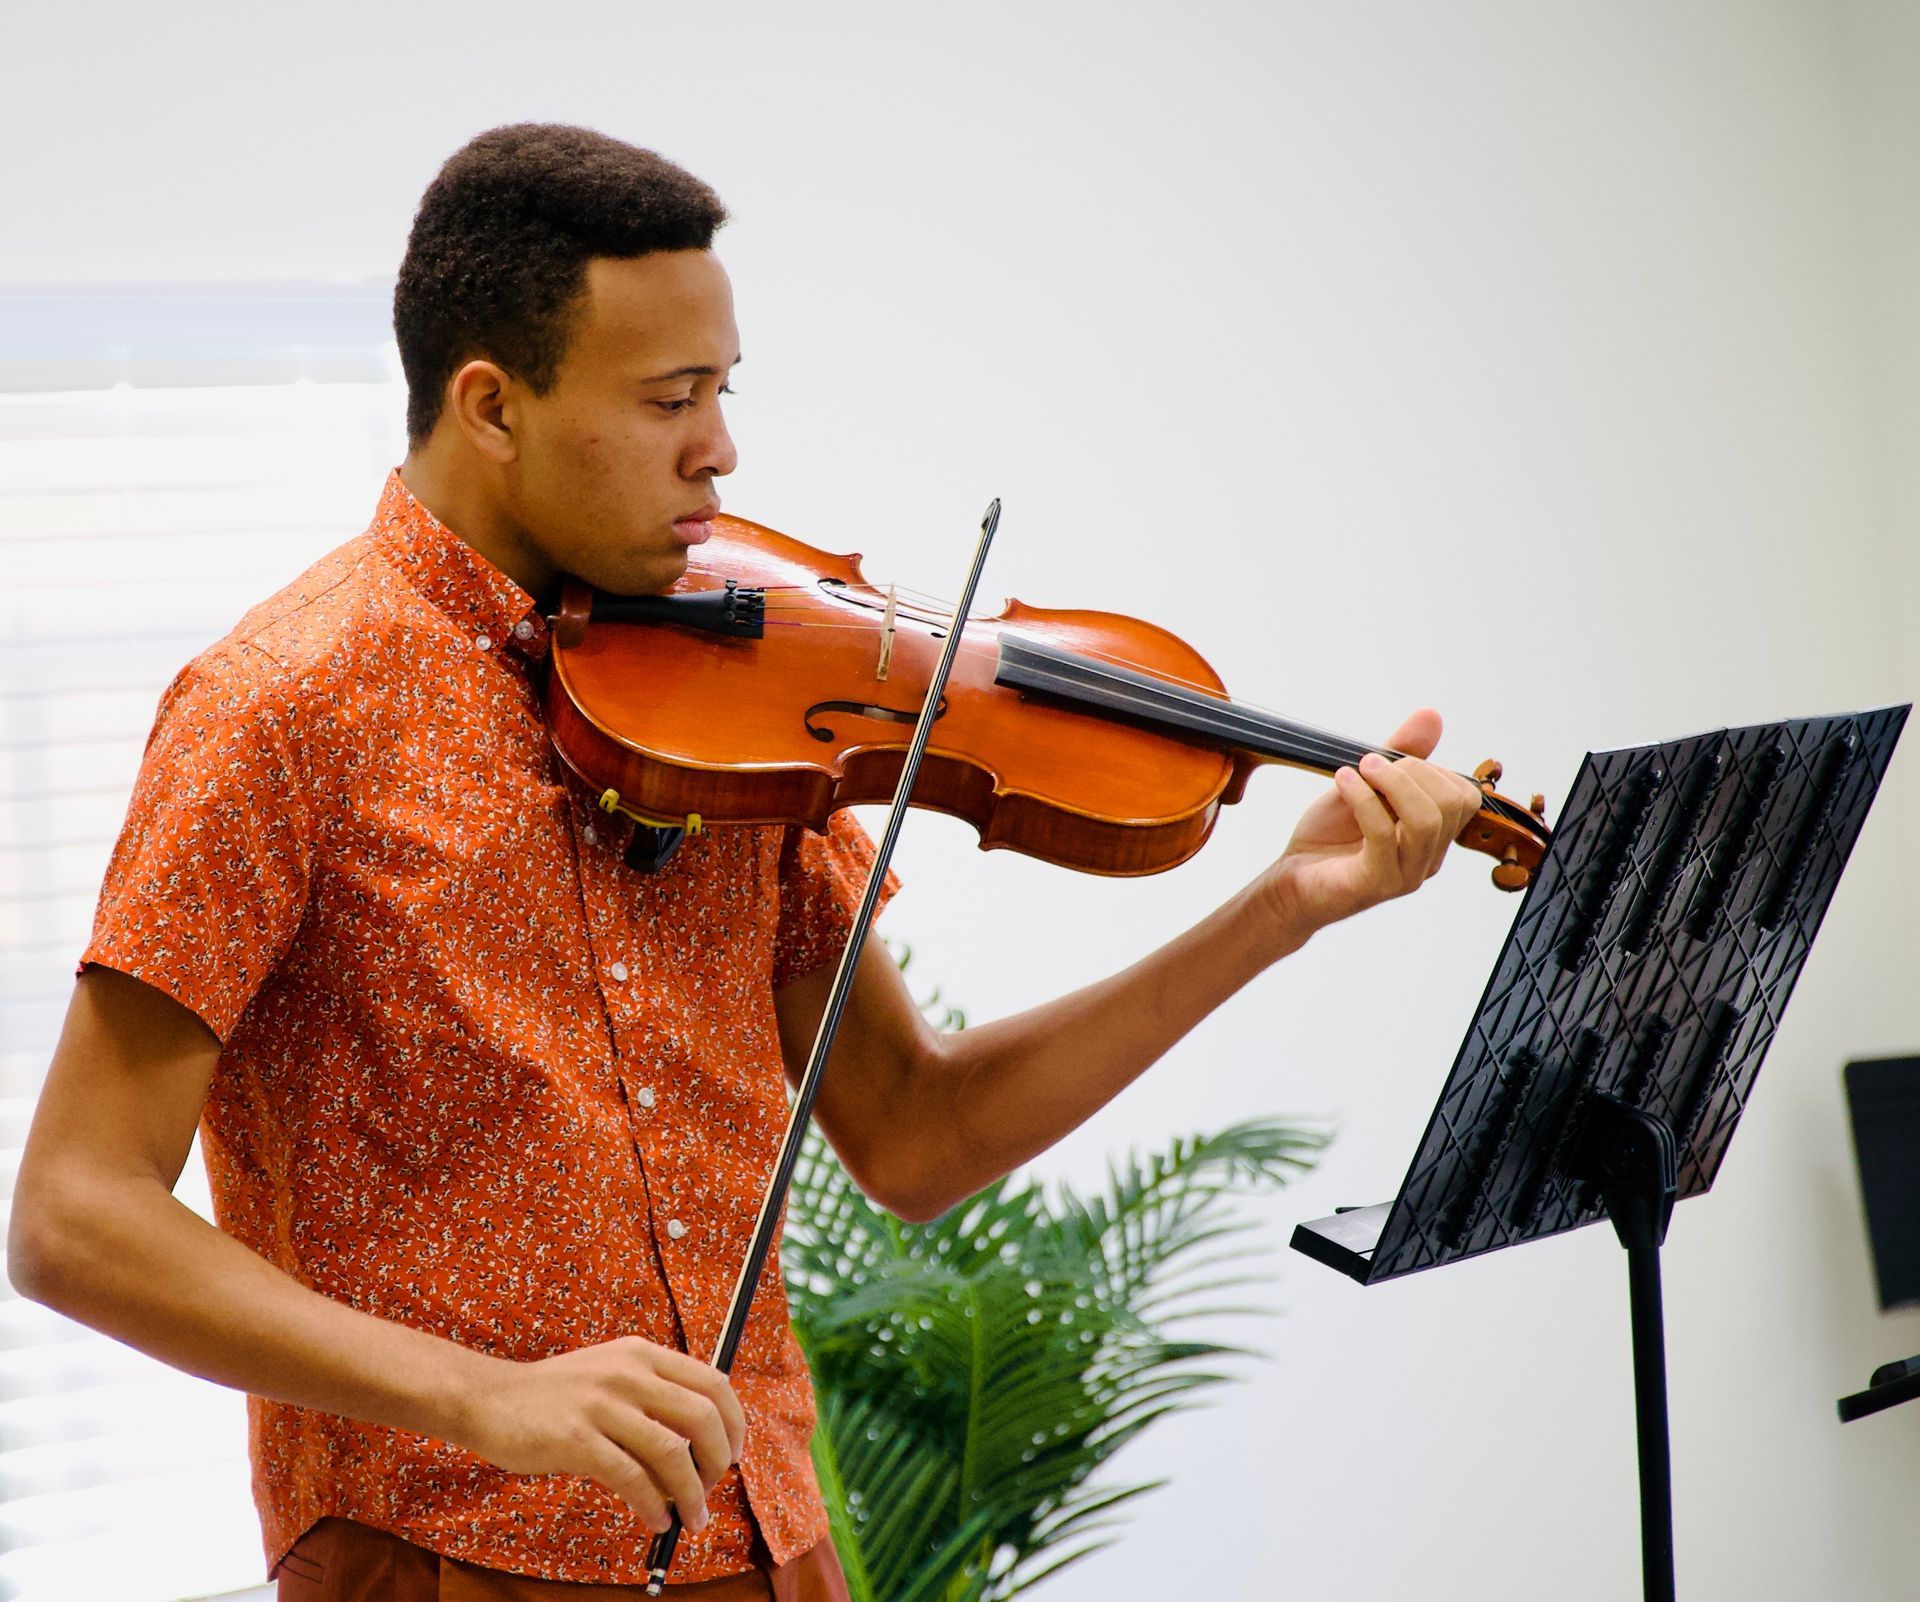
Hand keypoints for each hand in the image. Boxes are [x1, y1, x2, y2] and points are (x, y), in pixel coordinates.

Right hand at [453, 1335, 745, 1534]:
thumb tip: (704, 1443)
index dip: (734, 1422)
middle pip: (702, 1417)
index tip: (734, 1453)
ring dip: (692, 1493)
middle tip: (713, 1489)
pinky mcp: (577, 1439)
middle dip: (719, 1461)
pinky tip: (656, 1519)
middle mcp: (629, 1373)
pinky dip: (653, 1505)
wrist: (490, 1399)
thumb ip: (653, 1394)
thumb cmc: (557, 1396)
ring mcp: (603, 1404)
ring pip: (672, 1453)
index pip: (713, 1382)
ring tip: (692, 1518)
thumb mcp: (611, 1374)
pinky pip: (632, 1478)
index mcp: (643, 1354)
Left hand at [1254, 708, 1483, 942]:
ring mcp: (1404, 875)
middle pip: (1450, 804)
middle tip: (1371, 762)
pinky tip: (1342, 781)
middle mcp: (1427, 859)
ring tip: (1358, 767)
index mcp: (1434, 837)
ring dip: (1392, 782)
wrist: (1293, 879)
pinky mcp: (1374, 883)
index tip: (1392, 761)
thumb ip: (1401, 753)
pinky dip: (1362, 798)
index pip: (1464, 797)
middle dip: (1413, 770)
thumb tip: (1433, 716)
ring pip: (1425, 821)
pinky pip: (1382, 835)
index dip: (1431, 769)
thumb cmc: (1330, 836)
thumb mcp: (1367, 784)